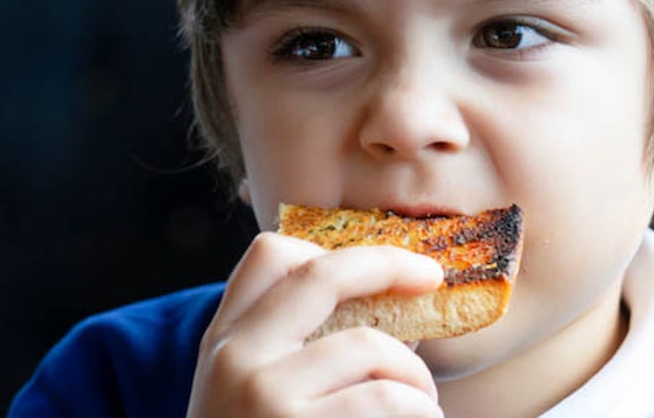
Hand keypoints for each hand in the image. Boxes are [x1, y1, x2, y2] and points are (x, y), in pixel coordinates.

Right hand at [186, 232, 445, 416]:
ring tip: (420, 412)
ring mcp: (268, 398)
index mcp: (223, 345)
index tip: (381, 263)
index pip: (268, 256)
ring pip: (374, 350)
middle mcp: (237, 361)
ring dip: (416, 383)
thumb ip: (292, 353)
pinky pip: (393, 405)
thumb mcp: (249, 401)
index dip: (331, 251)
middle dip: (390, 265)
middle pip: (324, 275)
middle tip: (430, 278)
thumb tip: (389, 302)